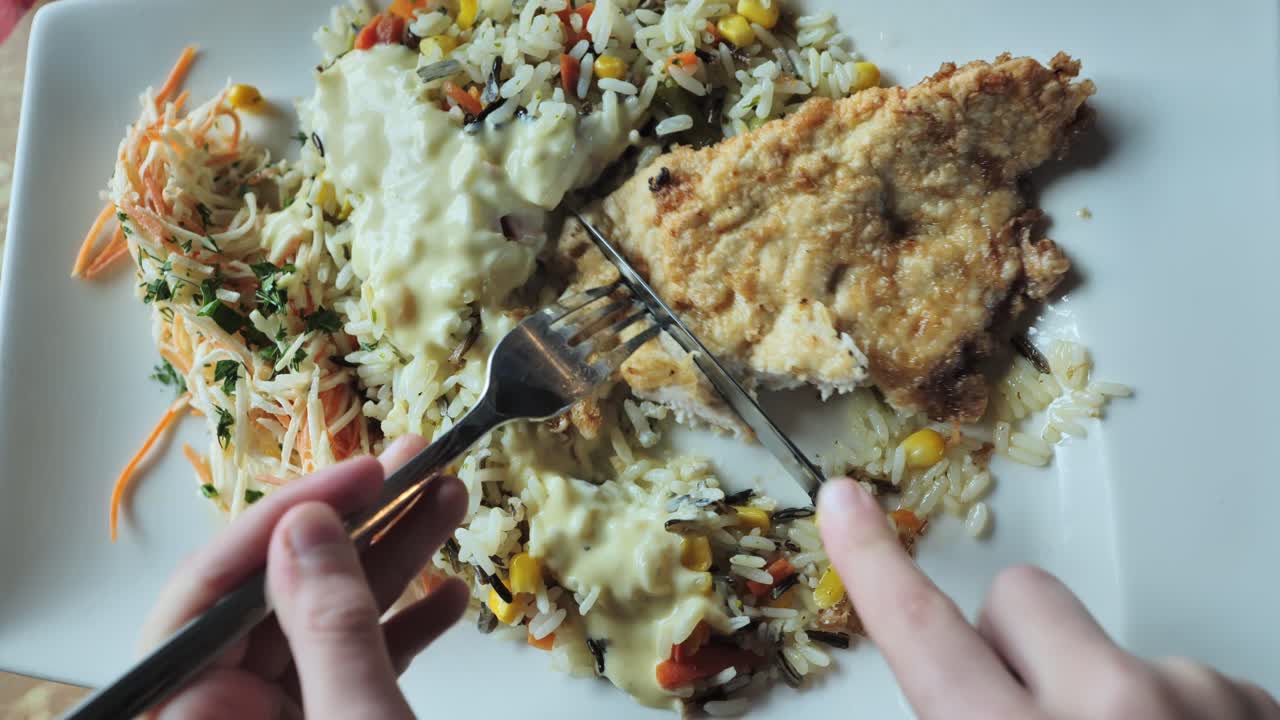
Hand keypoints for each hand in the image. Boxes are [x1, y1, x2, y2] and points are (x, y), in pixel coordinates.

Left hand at [142, 435, 469, 718]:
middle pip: (279, 593)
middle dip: (358, 524)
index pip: (208, 590)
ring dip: (394, 560)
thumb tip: (309, 527)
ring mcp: (277, 717)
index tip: (361, 474)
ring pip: (327, 619)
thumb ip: (331, 630)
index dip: (283, 520)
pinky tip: (448, 594)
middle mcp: (225, 709)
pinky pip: (355, 663)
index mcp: (191, 713)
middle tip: (412, 465)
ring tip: (446, 503)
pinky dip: (403, 628)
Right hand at [817, 479, 1279, 719]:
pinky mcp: (1259, 703)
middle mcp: (1116, 705)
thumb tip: (947, 701)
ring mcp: (1199, 697)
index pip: (924, 632)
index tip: (846, 503)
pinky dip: (1169, 717)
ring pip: (1105, 645)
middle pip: (1018, 601)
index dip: (873, 563)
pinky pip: (1180, 677)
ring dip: (1100, 695)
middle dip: (1009, 647)